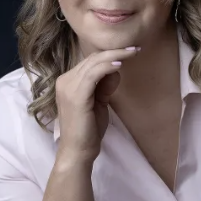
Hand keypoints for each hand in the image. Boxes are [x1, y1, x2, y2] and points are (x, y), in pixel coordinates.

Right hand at [54, 45, 140, 162]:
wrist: (78, 152)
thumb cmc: (88, 130)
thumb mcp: (99, 103)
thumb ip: (104, 86)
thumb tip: (115, 70)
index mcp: (68, 82)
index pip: (90, 62)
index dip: (109, 55)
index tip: (129, 51)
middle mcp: (64, 81)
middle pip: (92, 59)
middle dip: (115, 52)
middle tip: (135, 48)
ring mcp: (68, 87)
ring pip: (93, 63)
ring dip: (115, 56)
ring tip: (132, 52)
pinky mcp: (75, 95)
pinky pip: (93, 74)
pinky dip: (107, 66)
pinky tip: (120, 64)